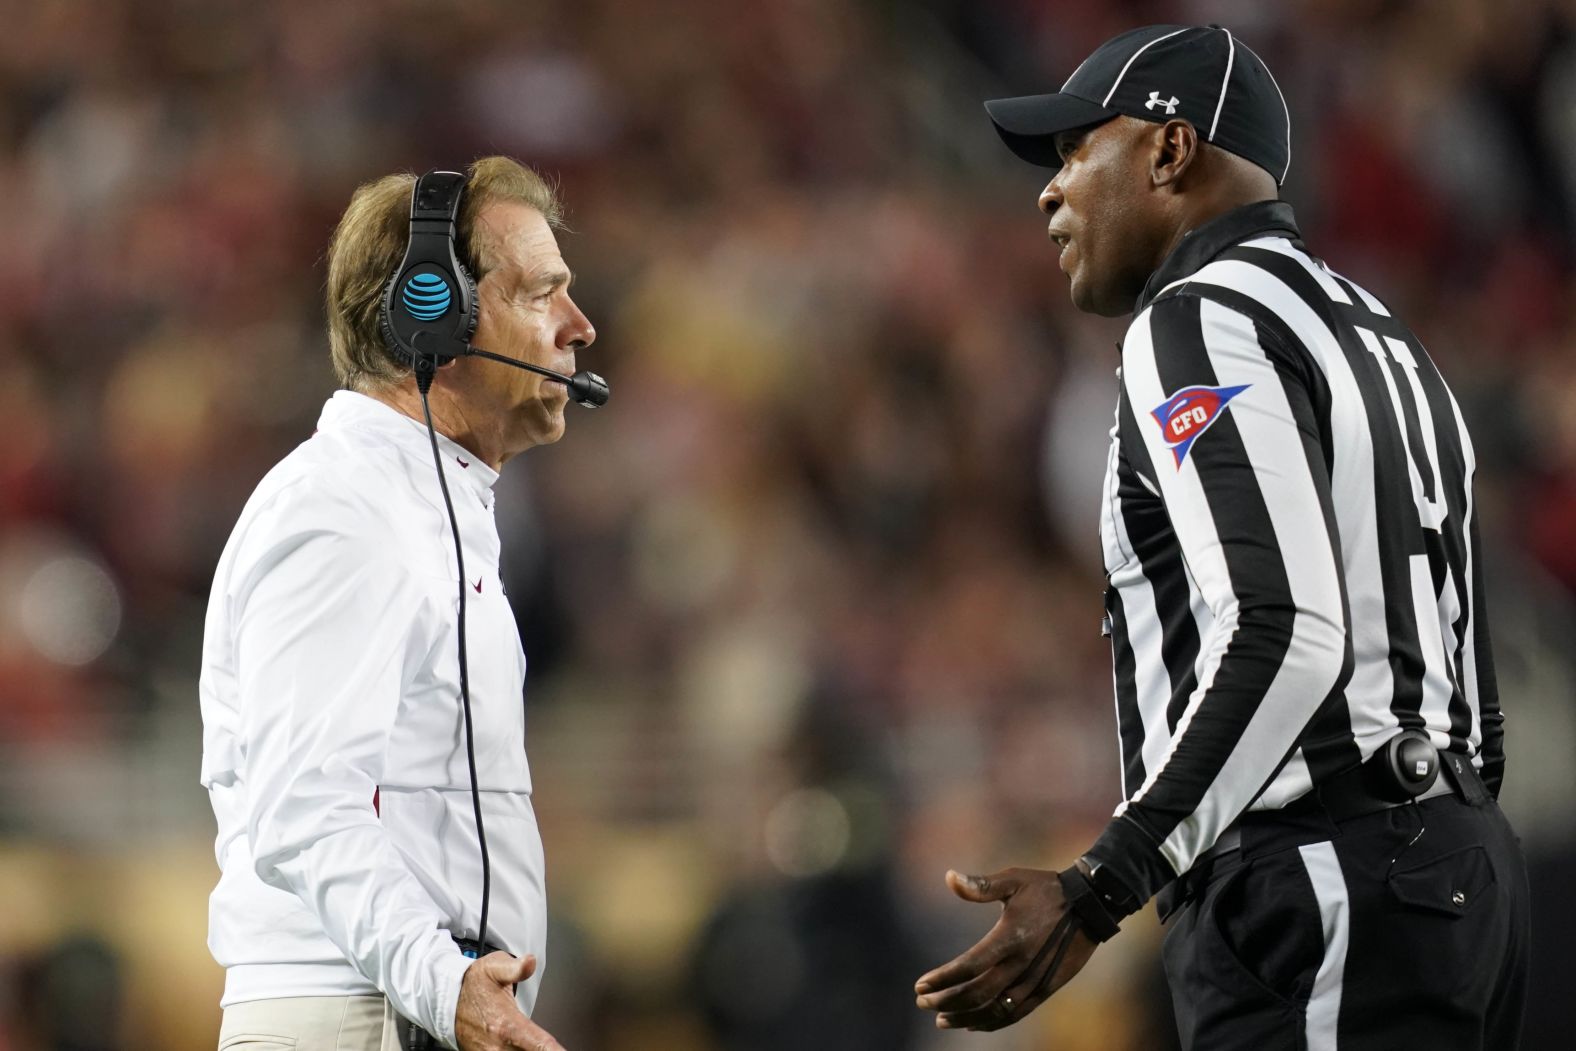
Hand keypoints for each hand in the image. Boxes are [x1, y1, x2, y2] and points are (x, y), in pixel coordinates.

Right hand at [454, 953, 564, 1050]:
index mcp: (507, 1025)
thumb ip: (515, 967)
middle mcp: (498, 1046)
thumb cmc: (472, 985)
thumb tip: (530, 962)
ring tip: (544, 1045)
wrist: (447, 1000)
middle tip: (556, 1045)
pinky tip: (528, 1047)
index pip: (540, 1045)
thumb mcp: (493, 968)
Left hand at [913, 867, 1097, 1030]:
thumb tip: (948, 876)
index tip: (920, 985)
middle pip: (977, 994)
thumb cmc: (1047, 889)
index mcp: (1009, 937)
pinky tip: (974, 1024)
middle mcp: (1021, 963)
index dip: (942, 979)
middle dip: (946, 1001)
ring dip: (966, 1018)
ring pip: (995, 1010)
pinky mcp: (1046, 989)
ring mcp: (1035, 980)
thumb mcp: (1014, 879)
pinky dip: (993, 1022)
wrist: (1091, 905)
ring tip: (942, 1019)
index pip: (968, 967)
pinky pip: (1016, 1013)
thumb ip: (980, 885)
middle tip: (923, 1002)